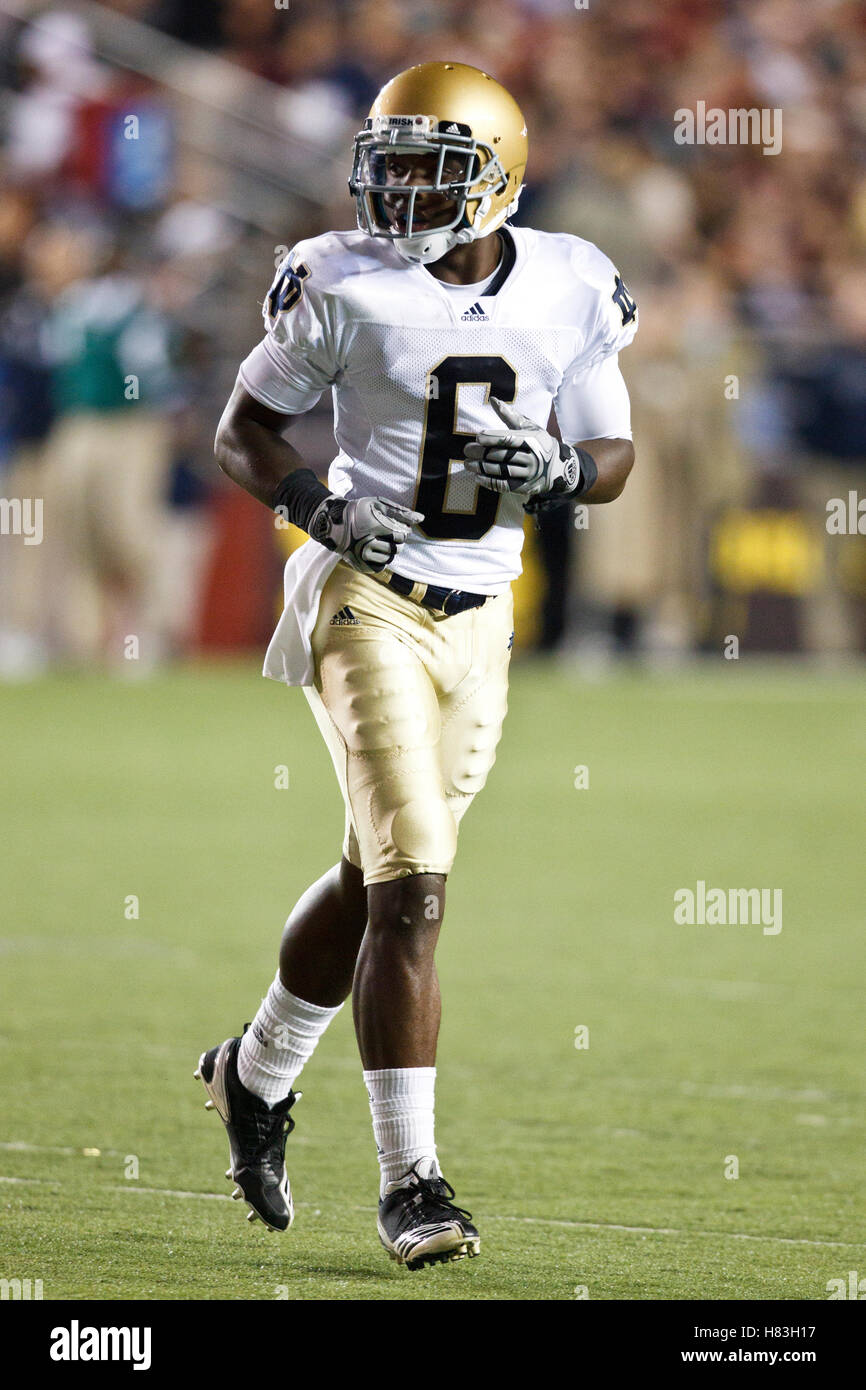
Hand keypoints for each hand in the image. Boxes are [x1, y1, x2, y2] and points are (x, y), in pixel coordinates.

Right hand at [309, 495, 423, 572]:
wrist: (335, 525)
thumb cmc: (360, 511)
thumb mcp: (379, 505)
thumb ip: (401, 512)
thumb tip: (421, 519)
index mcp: (373, 526)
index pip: (401, 535)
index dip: (401, 531)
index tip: (394, 527)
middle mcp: (366, 543)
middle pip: (397, 549)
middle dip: (396, 542)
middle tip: (386, 534)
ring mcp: (362, 556)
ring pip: (390, 559)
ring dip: (389, 551)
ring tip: (380, 542)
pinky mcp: (360, 565)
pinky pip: (380, 567)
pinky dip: (381, 560)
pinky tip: (374, 550)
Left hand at [463, 397, 579, 497]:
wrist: (559, 467)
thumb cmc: (539, 443)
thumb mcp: (528, 427)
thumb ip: (509, 415)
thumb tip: (492, 399)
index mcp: (532, 440)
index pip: (509, 439)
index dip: (492, 438)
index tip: (477, 437)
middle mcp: (532, 457)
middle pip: (503, 455)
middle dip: (482, 453)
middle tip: (467, 451)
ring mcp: (529, 474)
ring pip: (502, 471)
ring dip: (482, 468)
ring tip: (467, 464)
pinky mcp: (525, 487)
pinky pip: (505, 485)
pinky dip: (489, 482)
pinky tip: (477, 477)